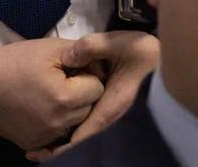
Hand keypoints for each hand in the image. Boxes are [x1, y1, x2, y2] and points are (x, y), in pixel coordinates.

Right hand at [0, 38, 103, 150]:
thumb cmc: (16, 62)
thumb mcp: (51, 49)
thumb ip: (82, 55)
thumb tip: (99, 64)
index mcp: (64, 98)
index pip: (97, 88)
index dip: (88, 75)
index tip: (74, 69)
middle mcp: (58, 123)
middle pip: (88, 107)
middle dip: (82, 93)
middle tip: (64, 80)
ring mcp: (45, 137)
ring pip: (75, 122)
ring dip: (71, 108)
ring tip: (53, 92)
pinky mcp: (33, 143)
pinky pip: (58, 133)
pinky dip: (56, 121)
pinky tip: (43, 106)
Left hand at [25, 31, 159, 161]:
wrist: (164, 58)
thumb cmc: (145, 53)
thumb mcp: (120, 43)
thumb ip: (92, 45)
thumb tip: (67, 57)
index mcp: (111, 106)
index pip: (83, 137)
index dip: (61, 148)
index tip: (39, 153)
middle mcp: (110, 116)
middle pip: (81, 140)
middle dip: (59, 146)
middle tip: (34, 152)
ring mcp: (110, 113)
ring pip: (84, 133)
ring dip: (65, 138)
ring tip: (41, 144)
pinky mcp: (109, 106)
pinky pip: (88, 123)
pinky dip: (73, 128)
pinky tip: (59, 124)